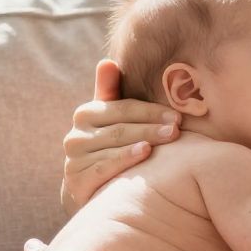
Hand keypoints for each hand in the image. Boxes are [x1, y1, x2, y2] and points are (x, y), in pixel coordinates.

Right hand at [61, 59, 180, 215]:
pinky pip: (103, 167)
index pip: (122, 108)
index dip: (150, 111)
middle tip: (177, 128)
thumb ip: (110, 91)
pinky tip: (144, 153)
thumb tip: (107, 61)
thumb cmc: (110, 149)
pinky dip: (125, 159)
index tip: (177, 115)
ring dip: (143, 140)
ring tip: (167, 139)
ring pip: (113, 145)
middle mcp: (75, 135)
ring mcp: (74, 159)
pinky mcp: (76, 181)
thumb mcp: (111, 121)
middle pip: (120, 127)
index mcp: (85, 114)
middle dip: (151, 127)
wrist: (91, 190)